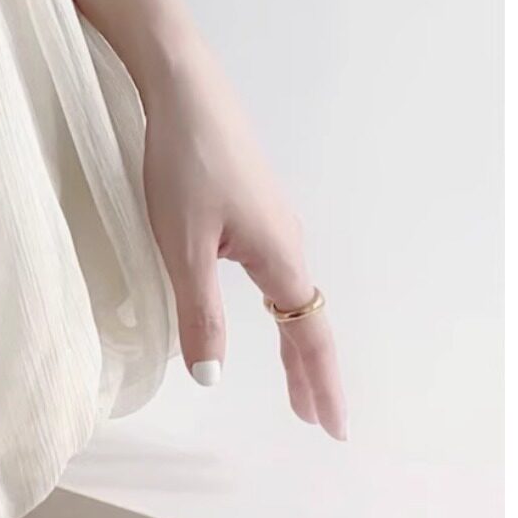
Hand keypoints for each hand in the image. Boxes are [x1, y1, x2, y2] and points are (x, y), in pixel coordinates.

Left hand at [139, 53, 346, 439]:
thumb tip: (211, 378)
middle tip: (320, 420)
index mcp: (279, 257)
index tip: (334, 429)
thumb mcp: (183, 246)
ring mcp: (274, 219)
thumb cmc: (184, 164)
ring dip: (299, 341)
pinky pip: (281, 272)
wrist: (185, 88)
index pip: (309, 336)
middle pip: (309, 319)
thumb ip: (199, 313)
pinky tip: (271, 306)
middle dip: (314, 373)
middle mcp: (288, 240)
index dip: (320, 385)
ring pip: (295, 294)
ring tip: (297, 380)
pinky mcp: (256, 202)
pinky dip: (285, 307)